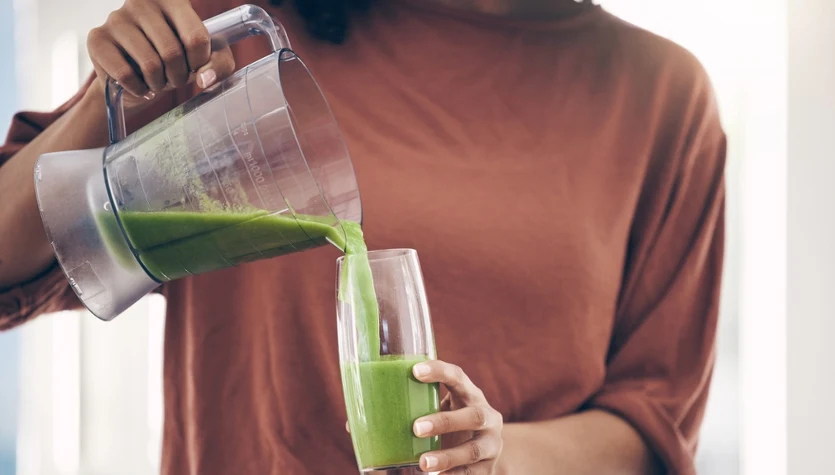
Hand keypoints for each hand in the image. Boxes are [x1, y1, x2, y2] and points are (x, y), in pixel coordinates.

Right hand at [86, 0, 235, 108]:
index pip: (197, 37)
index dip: (201, 62)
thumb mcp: (204, 61)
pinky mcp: (97, 38)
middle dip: (179, 77)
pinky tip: (140, 85)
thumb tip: (205, 78)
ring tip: (158, 82)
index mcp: (172, 1)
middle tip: (175, 80)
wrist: (136, 78)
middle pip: (173, 53)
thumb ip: (218, 64)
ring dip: (159, 84)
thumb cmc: (174, 62)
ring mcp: (116, 18)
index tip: (194, 66)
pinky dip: (139, 88)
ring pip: (150, 64)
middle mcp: (141, 2)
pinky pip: (126, 74)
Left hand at [412, 360, 502, 473]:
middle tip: (416, 428)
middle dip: (445, 422)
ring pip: (473, 450)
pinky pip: (472, 474)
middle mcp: (487, 416)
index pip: (458, 376)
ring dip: (447, 457)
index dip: (439, 372)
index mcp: (470, 394)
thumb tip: (355, 424)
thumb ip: (410, 409)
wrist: (482, 450)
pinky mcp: (489, 468)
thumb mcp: (438, 409)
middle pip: (473, 415)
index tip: (415, 371)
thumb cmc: (450, 423)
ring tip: (423, 463)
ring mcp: (492, 443)